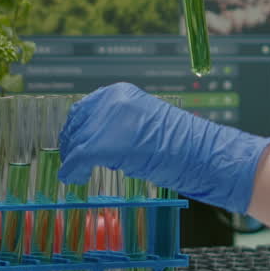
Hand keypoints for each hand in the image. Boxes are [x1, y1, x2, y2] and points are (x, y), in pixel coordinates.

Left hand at [58, 83, 269, 213]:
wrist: (198, 153)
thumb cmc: (177, 143)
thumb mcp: (142, 123)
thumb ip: (118, 123)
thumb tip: (94, 138)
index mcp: (121, 92)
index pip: (83, 108)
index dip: (75, 129)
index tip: (73, 144)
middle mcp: (111, 100)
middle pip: (75, 124)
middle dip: (71, 144)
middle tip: (72, 163)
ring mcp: (107, 120)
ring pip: (75, 141)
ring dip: (72, 159)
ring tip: (77, 173)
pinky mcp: (104, 142)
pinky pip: (77, 158)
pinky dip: (73, 171)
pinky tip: (77, 178)